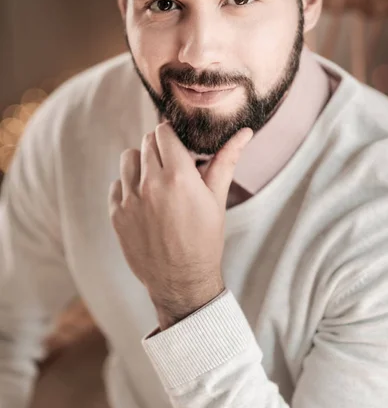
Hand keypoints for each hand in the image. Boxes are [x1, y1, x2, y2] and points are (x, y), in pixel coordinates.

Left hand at [109, 121, 252, 327]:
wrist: (182, 282)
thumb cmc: (205, 239)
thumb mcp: (217, 199)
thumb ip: (226, 160)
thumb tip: (245, 132)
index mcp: (178, 176)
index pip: (163, 132)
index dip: (172, 136)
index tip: (178, 147)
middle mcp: (151, 184)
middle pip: (146, 142)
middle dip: (159, 148)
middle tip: (171, 166)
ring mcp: (130, 200)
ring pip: (127, 158)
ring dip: (140, 163)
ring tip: (155, 181)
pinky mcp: (116, 215)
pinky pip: (116, 185)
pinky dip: (127, 187)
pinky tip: (143, 201)